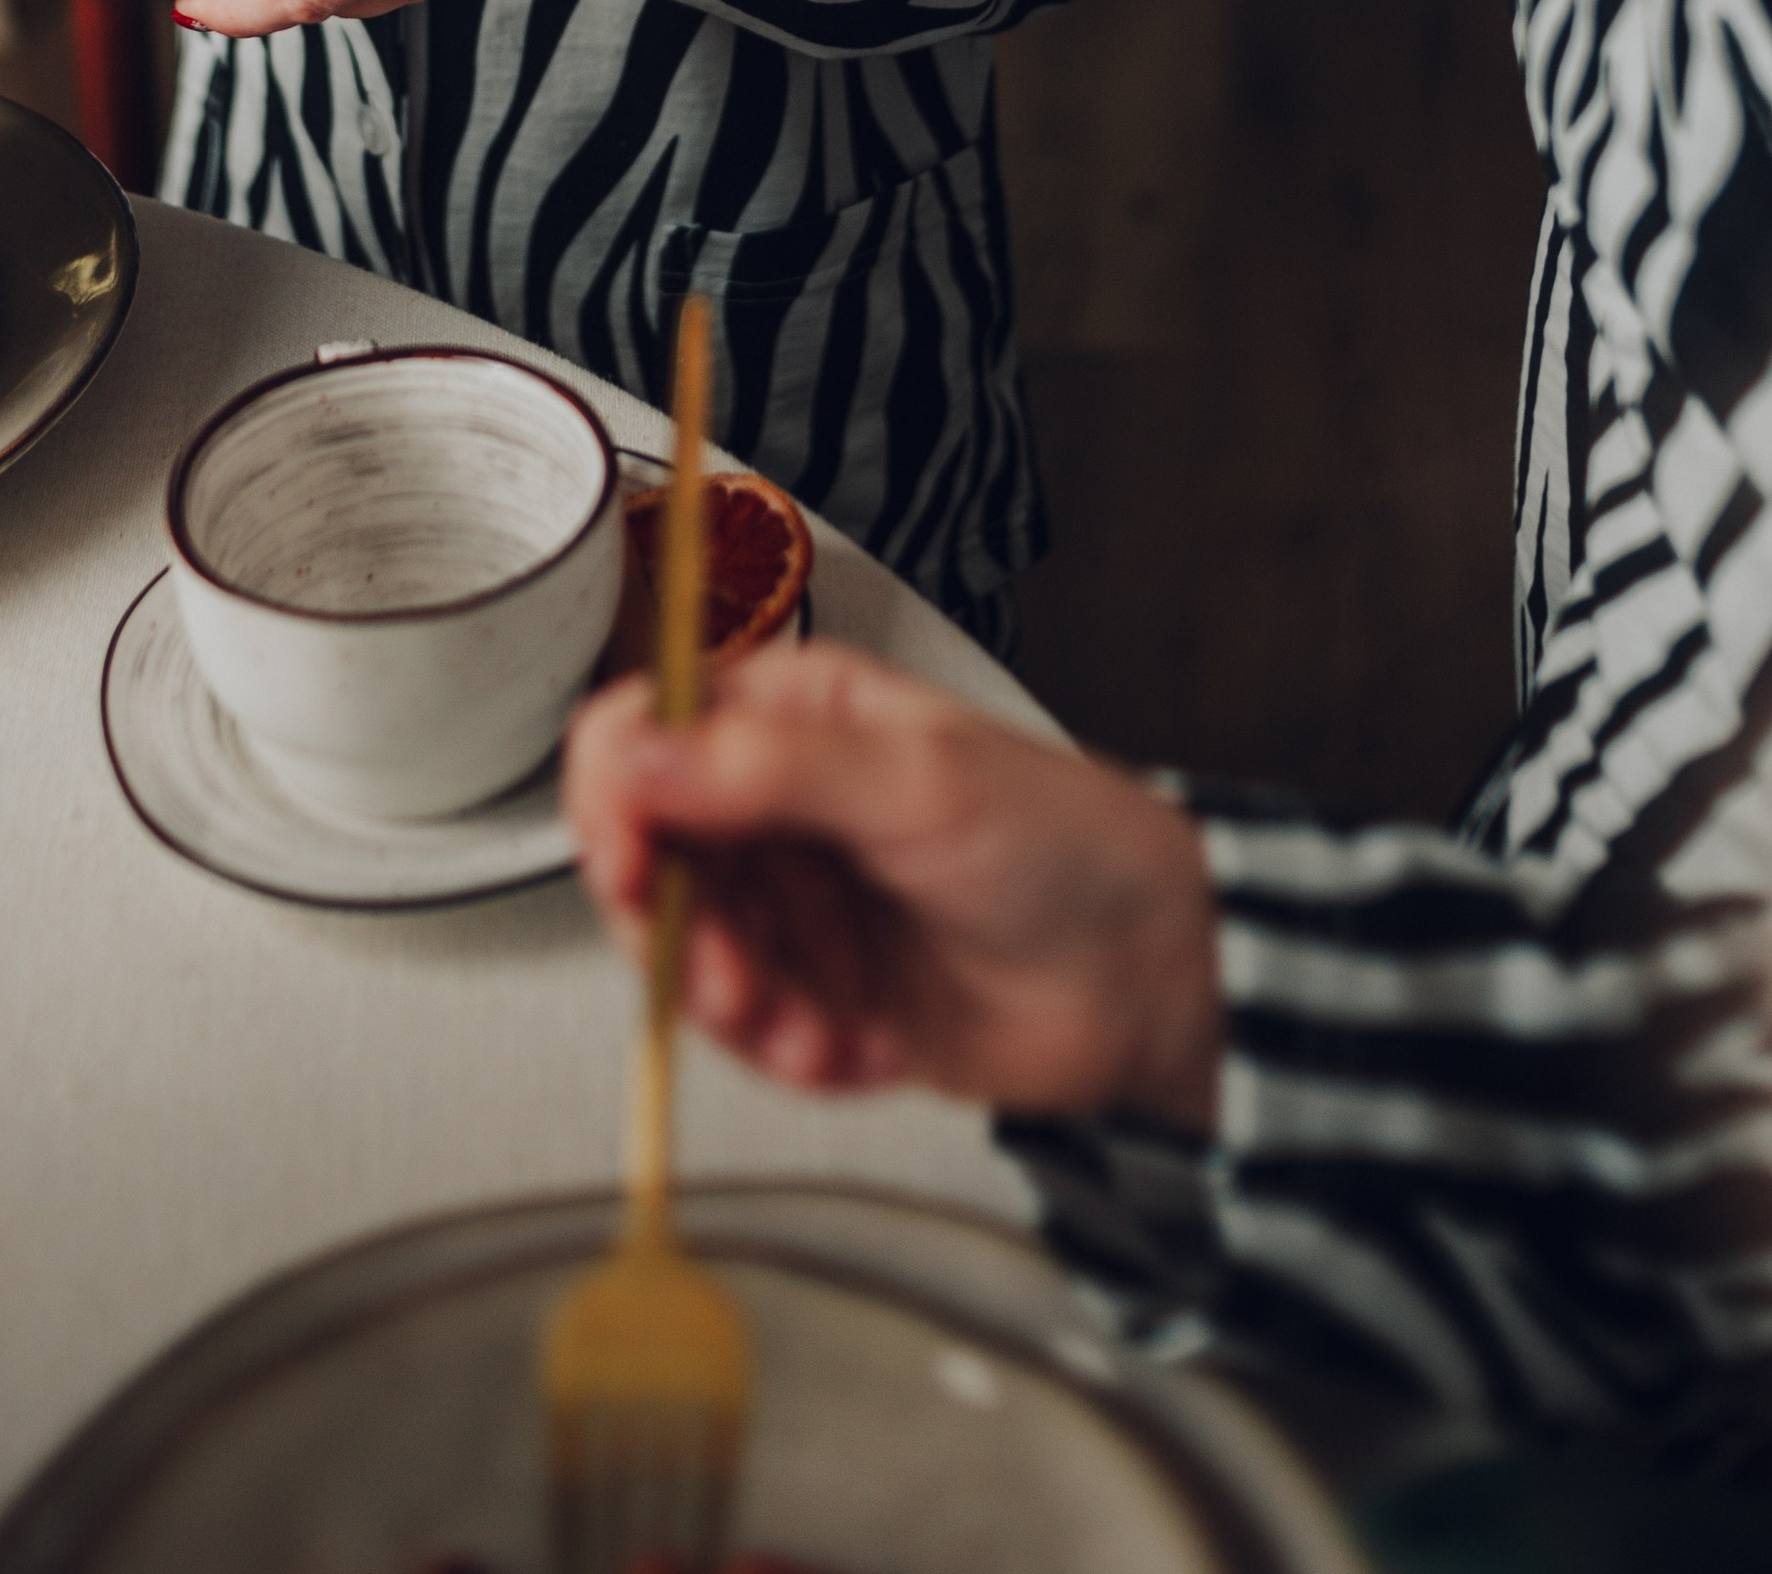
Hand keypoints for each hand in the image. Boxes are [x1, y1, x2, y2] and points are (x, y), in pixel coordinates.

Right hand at [564, 640, 1220, 1120]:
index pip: (645, 732)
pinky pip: (753, 1035)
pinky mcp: (823, 997)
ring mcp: (801, 906)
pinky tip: (849, 1049)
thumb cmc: (1067, 843)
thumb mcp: (914, 782)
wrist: (1153, 977)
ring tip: (801, 1024)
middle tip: (721, 972)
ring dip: (734, 1005)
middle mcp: (783, 808)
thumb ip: (766, 767)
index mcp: (794, 718)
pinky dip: (787, 1053)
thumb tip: (641, 753)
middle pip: (648, 858)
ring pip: (688, 957)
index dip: (618, 795)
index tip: (631, 860)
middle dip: (672, 929)